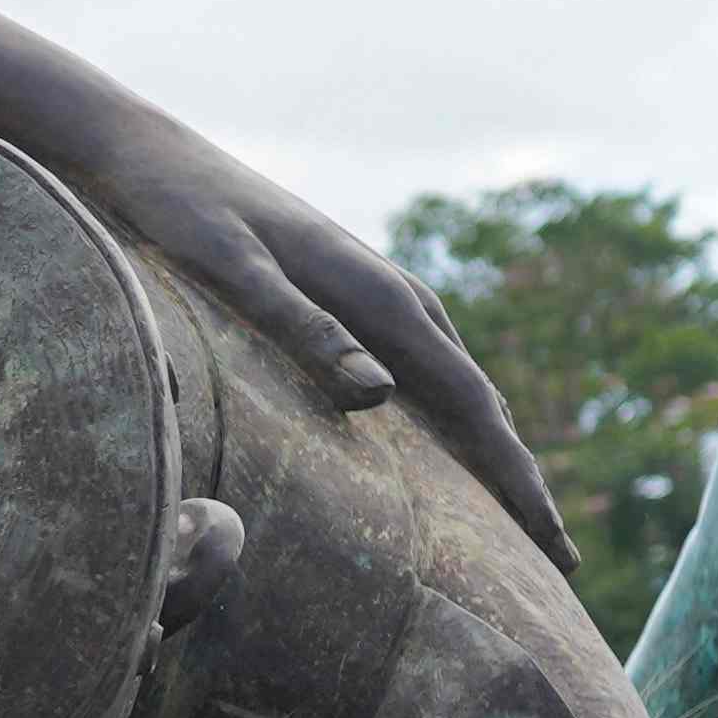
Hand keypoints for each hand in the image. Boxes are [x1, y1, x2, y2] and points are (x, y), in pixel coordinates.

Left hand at [64, 112, 578, 576]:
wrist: (155, 155)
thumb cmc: (183, 214)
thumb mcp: (231, 270)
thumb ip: (301, 328)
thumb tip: (379, 396)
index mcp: (381, 297)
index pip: (473, 405)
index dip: (515, 478)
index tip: (554, 543)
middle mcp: (398, 297)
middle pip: (481, 406)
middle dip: (521, 483)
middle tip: (563, 562)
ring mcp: (381, 298)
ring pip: (460, 391)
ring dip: (494, 457)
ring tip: (522, 525)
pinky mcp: (354, 302)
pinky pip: (425, 376)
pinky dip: (453, 426)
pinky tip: (447, 461)